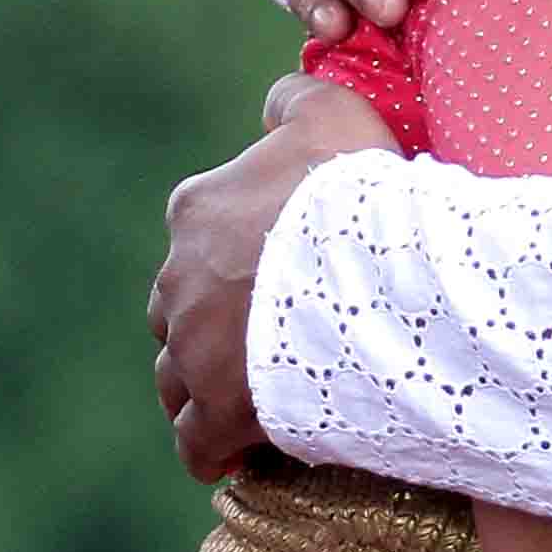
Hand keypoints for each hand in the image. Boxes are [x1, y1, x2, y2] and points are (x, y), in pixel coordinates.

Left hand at [152, 75, 400, 480]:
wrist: (376, 277)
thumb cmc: (359, 193)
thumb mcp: (333, 114)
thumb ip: (296, 99)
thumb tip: (277, 100)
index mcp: (197, 210)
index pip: (196, 234)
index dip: (234, 255)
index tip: (275, 275)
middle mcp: (179, 280)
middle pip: (178, 306)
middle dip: (210, 321)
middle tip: (265, 336)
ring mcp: (193, 350)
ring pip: (175, 375)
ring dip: (202, 383)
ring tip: (246, 396)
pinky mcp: (215, 411)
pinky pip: (194, 443)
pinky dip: (210, 448)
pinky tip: (234, 453)